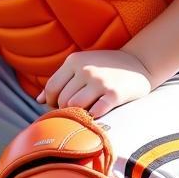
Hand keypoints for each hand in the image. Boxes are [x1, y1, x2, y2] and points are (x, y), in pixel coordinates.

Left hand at [36, 50, 152, 118]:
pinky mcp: (114, 94)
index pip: (52, 87)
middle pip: (63, 99)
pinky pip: (95, 112)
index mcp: (74, 61)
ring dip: (77, 113)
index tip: (59, 106)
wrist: (139, 63)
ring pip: (75, 106)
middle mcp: (85, 69)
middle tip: (74, 111)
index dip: (52, 101)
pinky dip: (93, 116)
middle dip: (65, 109)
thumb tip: (39, 101)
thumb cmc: (105, 67)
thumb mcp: (81, 66)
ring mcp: (100, 82)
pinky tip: (97, 114)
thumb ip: (60, 80)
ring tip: (84, 113)